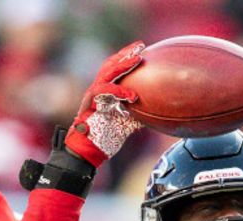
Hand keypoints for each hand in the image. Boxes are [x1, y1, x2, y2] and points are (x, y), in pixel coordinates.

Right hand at [64, 42, 145, 167]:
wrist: (87, 152)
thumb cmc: (104, 140)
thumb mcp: (126, 125)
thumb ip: (137, 116)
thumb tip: (155, 113)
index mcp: (105, 94)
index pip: (115, 70)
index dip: (126, 58)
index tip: (141, 50)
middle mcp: (98, 91)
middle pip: (110, 65)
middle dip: (125, 54)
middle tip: (140, 46)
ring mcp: (93, 97)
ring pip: (106, 73)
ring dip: (122, 64)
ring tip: (137, 59)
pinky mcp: (90, 106)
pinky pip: (102, 91)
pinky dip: (118, 91)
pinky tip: (132, 95)